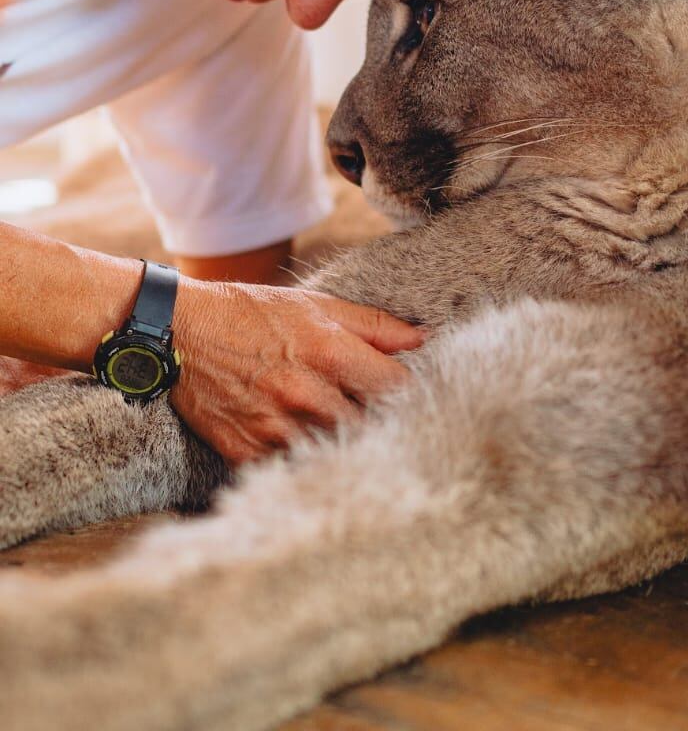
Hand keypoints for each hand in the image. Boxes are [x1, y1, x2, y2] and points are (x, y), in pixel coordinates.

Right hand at [170, 279, 424, 464]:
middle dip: (382, 426)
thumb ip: (372, 324)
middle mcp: (306, 393)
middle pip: (370, 428)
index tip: (417, 398)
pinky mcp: (247, 452)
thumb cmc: (252, 313)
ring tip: (349, 439)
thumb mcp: (315, 305)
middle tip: (387, 425)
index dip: (412, 395)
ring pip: (335, 453)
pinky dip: (304, 463)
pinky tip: (308, 451)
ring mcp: (275, 427)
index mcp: (329, 351)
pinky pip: (292, 470)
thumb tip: (422, 339)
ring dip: (346, 448)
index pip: (396, 389)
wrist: (178, 331)